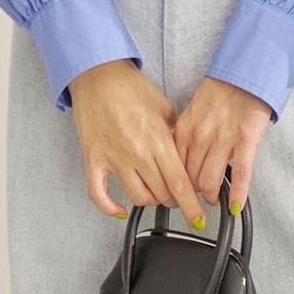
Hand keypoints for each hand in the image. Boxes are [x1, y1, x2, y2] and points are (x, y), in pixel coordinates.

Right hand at [68, 59, 207, 231]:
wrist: (98, 76)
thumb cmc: (130, 87)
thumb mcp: (164, 107)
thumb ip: (176, 135)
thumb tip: (186, 157)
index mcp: (157, 139)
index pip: (180, 183)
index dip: (191, 205)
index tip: (198, 217)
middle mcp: (136, 153)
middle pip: (162, 194)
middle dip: (175, 202)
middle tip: (180, 199)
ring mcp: (114, 159)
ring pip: (138, 197)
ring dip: (151, 202)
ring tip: (157, 195)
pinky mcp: (94, 160)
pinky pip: (98, 194)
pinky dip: (109, 208)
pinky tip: (120, 210)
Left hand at [171, 76, 271, 216]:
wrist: (242, 75)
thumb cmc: (218, 94)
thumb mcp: (191, 113)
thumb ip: (184, 137)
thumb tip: (180, 162)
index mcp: (184, 130)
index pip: (173, 168)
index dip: (176, 186)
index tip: (179, 194)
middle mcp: (200, 137)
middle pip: (189, 179)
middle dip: (193, 195)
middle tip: (197, 201)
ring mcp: (223, 140)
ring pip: (210, 181)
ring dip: (212, 197)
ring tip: (216, 201)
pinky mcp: (245, 141)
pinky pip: (240, 175)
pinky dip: (238, 194)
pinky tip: (236, 206)